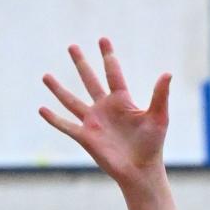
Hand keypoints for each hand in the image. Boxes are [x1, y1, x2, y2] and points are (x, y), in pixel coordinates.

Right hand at [40, 37, 169, 183]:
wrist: (141, 171)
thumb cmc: (152, 146)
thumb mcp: (158, 117)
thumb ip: (160, 95)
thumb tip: (167, 73)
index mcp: (122, 101)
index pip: (113, 73)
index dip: (108, 56)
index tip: (103, 39)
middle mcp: (105, 108)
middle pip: (89, 80)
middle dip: (81, 63)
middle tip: (72, 46)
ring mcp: (94, 122)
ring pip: (71, 101)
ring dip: (58, 89)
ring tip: (45, 75)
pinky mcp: (86, 137)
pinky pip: (66, 125)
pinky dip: (53, 118)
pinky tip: (41, 109)